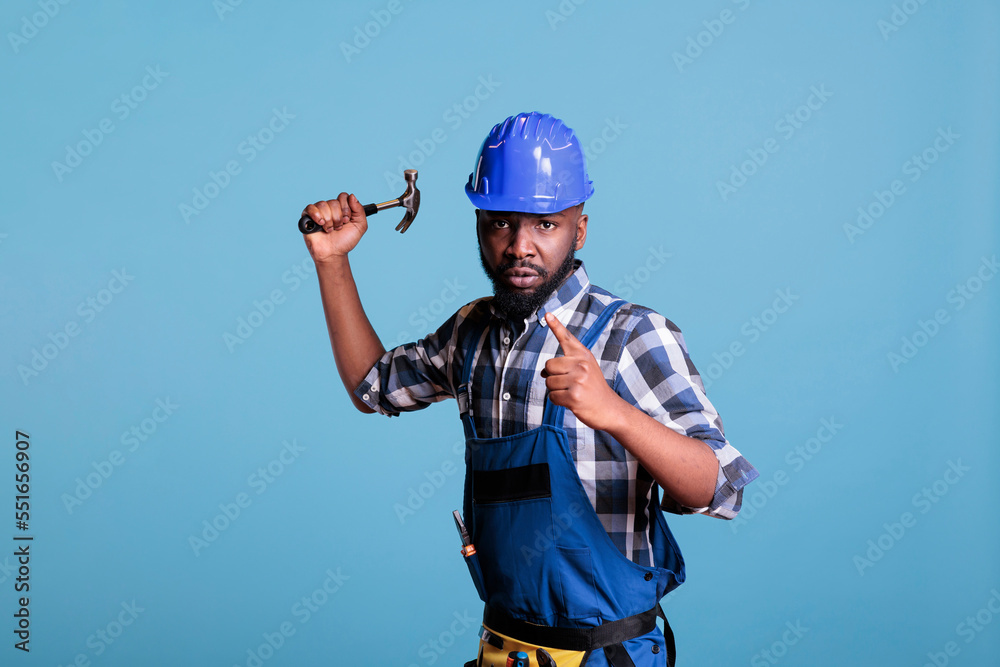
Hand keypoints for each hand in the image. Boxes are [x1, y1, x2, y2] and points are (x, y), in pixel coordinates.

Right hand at [300, 193, 367, 262]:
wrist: (334, 253)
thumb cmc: (345, 241)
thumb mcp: (360, 226)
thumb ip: (360, 210)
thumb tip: (352, 196)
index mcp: (341, 208)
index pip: (343, 197)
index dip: (346, 208)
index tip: (347, 220)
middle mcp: (330, 208)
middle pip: (334, 202)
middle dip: (338, 217)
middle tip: (338, 228)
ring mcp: (319, 212)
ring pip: (323, 205)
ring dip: (329, 220)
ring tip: (330, 230)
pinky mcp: (308, 217)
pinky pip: (310, 208)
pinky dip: (316, 215)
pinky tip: (321, 224)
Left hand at [541, 312, 622, 430]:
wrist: (610, 408)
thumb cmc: (594, 388)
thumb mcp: (587, 368)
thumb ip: (567, 364)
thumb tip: (543, 372)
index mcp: (583, 355)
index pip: (566, 338)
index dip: (556, 326)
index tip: (547, 314)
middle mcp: (581, 364)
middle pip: (548, 366)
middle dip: (552, 377)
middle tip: (568, 383)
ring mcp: (578, 380)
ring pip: (548, 382)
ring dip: (556, 390)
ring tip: (572, 392)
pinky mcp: (574, 396)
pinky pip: (552, 397)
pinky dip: (558, 401)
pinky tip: (571, 401)